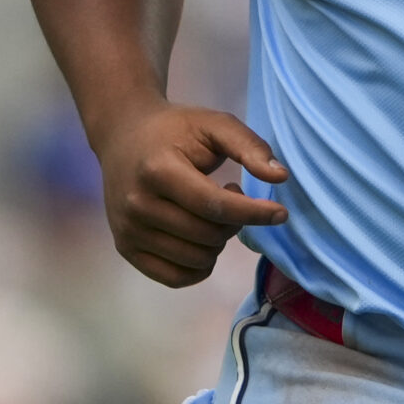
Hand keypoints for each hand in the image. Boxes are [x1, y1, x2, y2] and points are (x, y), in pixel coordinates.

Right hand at [91, 103, 289, 286]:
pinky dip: (200, 265)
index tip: (281, 213)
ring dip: (218, 242)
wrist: (123, 136)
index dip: (253, 213)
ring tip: (210, 212)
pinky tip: (200, 237)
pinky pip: (176, 278)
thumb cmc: (175, 130)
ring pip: (197, 259)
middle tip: (230, 195)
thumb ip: (249, 147)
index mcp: (158, 170)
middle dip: (234, 221)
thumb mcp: (214, 125)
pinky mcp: (125, 249)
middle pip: (208, 235)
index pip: (214, 206)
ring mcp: (128, 231)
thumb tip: (280, 177)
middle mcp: (138, 205)